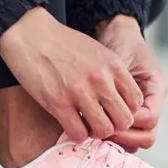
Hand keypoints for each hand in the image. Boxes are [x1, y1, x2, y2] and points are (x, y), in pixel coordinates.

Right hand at [0, 8, 143, 140]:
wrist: (30, 33)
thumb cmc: (61, 42)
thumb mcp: (96, 51)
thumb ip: (110, 73)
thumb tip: (118, 98)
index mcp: (113, 65)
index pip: (137, 101)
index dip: (128, 111)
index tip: (115, 112)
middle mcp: (101, 80)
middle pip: (124, 120)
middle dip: (114, 126)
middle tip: (102, 122)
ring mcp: (80, 92)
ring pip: (104, 130)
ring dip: (96, 132)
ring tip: (86, 125)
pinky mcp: (59, 103)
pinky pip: (78, 133)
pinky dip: (77, 134)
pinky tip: (71, 125)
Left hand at [97, 16, 167, 151]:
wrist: (117, 34)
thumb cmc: (120, 41)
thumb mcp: (119, 57)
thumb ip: (116, 81)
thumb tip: (104, 104)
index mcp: (157, 89)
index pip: (150, 119)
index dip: (129, 122)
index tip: (107, 116)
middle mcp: (152, 103)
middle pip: (147, 136)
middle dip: (125, 138)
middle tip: (100, 132)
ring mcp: (141, 110)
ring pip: (136, 140)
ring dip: (117, 141)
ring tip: (95, 133)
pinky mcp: (127, 113)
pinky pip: (124, 134)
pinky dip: (111, 137)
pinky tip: (92, 129)